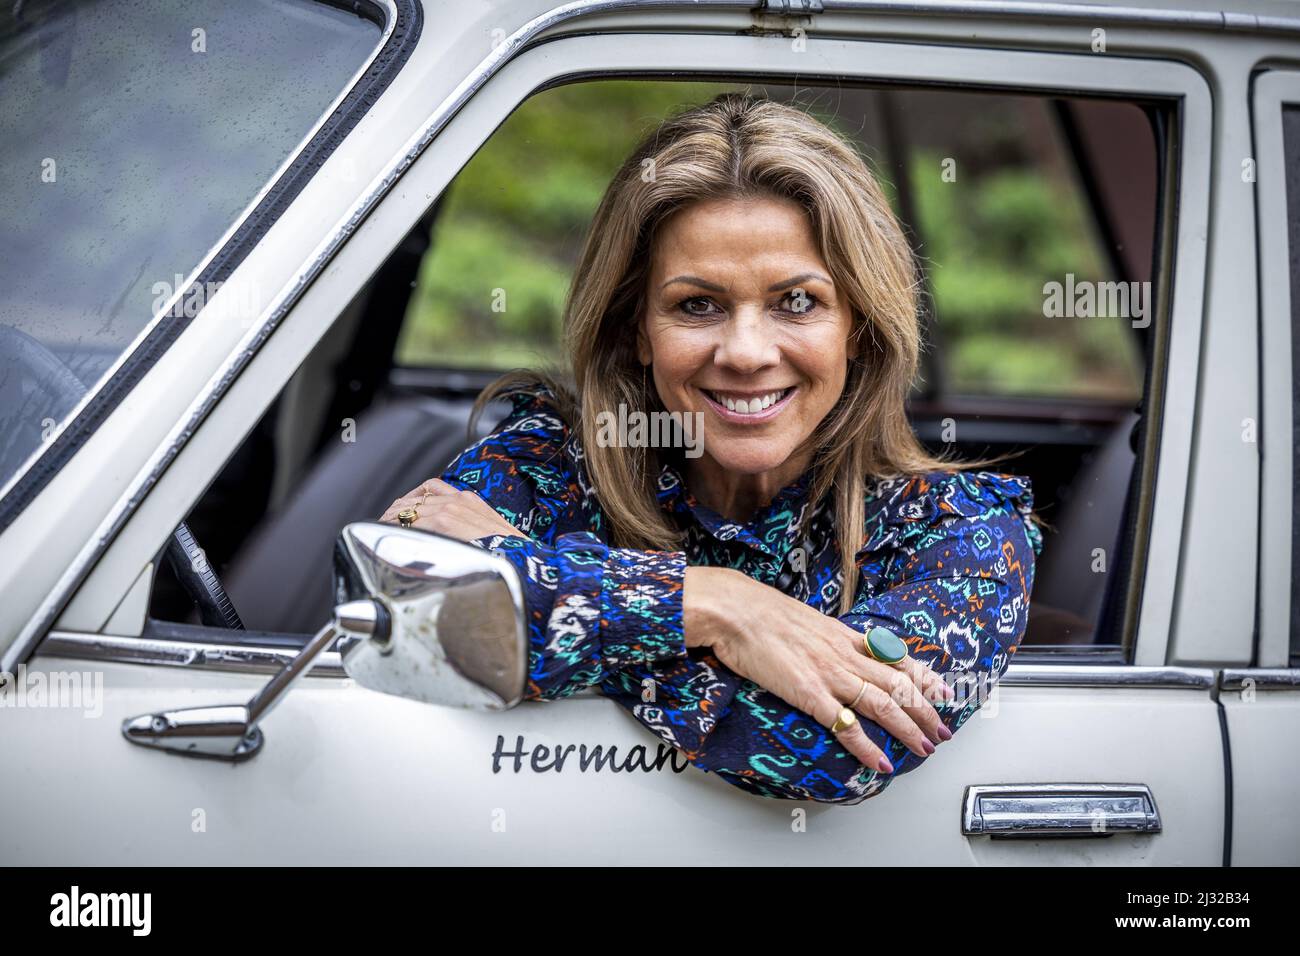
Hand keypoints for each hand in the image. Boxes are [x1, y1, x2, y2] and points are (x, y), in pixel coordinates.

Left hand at [378, 478, 525, 542]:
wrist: (521, 560)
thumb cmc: (509, 554)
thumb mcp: (493, 534)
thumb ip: (473, 530)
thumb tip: (461, 542)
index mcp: (470, 500)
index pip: (432, 488)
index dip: (413, 499)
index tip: (404, 512)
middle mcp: (459, 500)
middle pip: (415, 498)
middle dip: (399, 510)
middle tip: (386, 523)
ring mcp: (450, 509)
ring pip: (409, 508)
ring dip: (393, 519)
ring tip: (383, 531)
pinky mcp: (444, 522)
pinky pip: (411, 521)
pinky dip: (398, 527)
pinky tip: (391, 537)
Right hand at [684, 566, 954, 773]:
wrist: (735, 610)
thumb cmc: (759, 612)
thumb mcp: (803, 620)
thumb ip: (823, 637)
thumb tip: (831, 645)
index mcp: (843, 635)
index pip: (896, 657)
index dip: (923, 676)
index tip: (942, 690)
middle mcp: (844, 655)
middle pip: (899, 685)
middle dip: (926, 710)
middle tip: (942, 730)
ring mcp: (829, 675)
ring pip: (883, 705)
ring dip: (909, 729)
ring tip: (925, 748)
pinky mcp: (810, 694)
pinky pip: (846, 726)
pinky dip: (867, 747)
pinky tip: (881, 762)